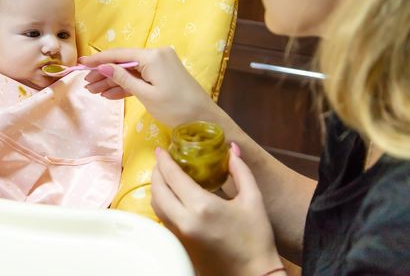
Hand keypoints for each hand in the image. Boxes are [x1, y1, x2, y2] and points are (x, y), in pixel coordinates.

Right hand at [80, 47, 216, 126]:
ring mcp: (161, 64)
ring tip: (93, 92)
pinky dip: (127, 86)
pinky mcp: (163, 74)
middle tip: (86, 84)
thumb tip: (103, 66)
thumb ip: (123, 79)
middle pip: (124, 62)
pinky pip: (140, 78)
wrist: (203, 119)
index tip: (81, 64)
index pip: (119, 54)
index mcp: (153, 56)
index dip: (98, 59)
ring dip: (113, 81)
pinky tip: (109, 94)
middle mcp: (156, 55)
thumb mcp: (146, 95)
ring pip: (131, 71)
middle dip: (104, 73)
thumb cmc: (175, 108)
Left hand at [151, 144, 283, 275]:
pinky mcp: (179, 244)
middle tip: (162, 160)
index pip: (172, 177)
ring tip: (165, 175)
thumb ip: (240, 170)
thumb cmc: (255, 237)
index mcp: (201, 207)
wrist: (252, 275)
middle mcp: (184, 220)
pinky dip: (162, 202)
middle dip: (157, 172)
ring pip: (156, 205)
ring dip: (157, 187)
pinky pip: (163, 218)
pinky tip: (172, 196)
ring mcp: (178, 234)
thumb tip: (231, 149)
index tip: (161, 148)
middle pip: (158, 190)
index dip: (164, 160)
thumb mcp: (253, 199)